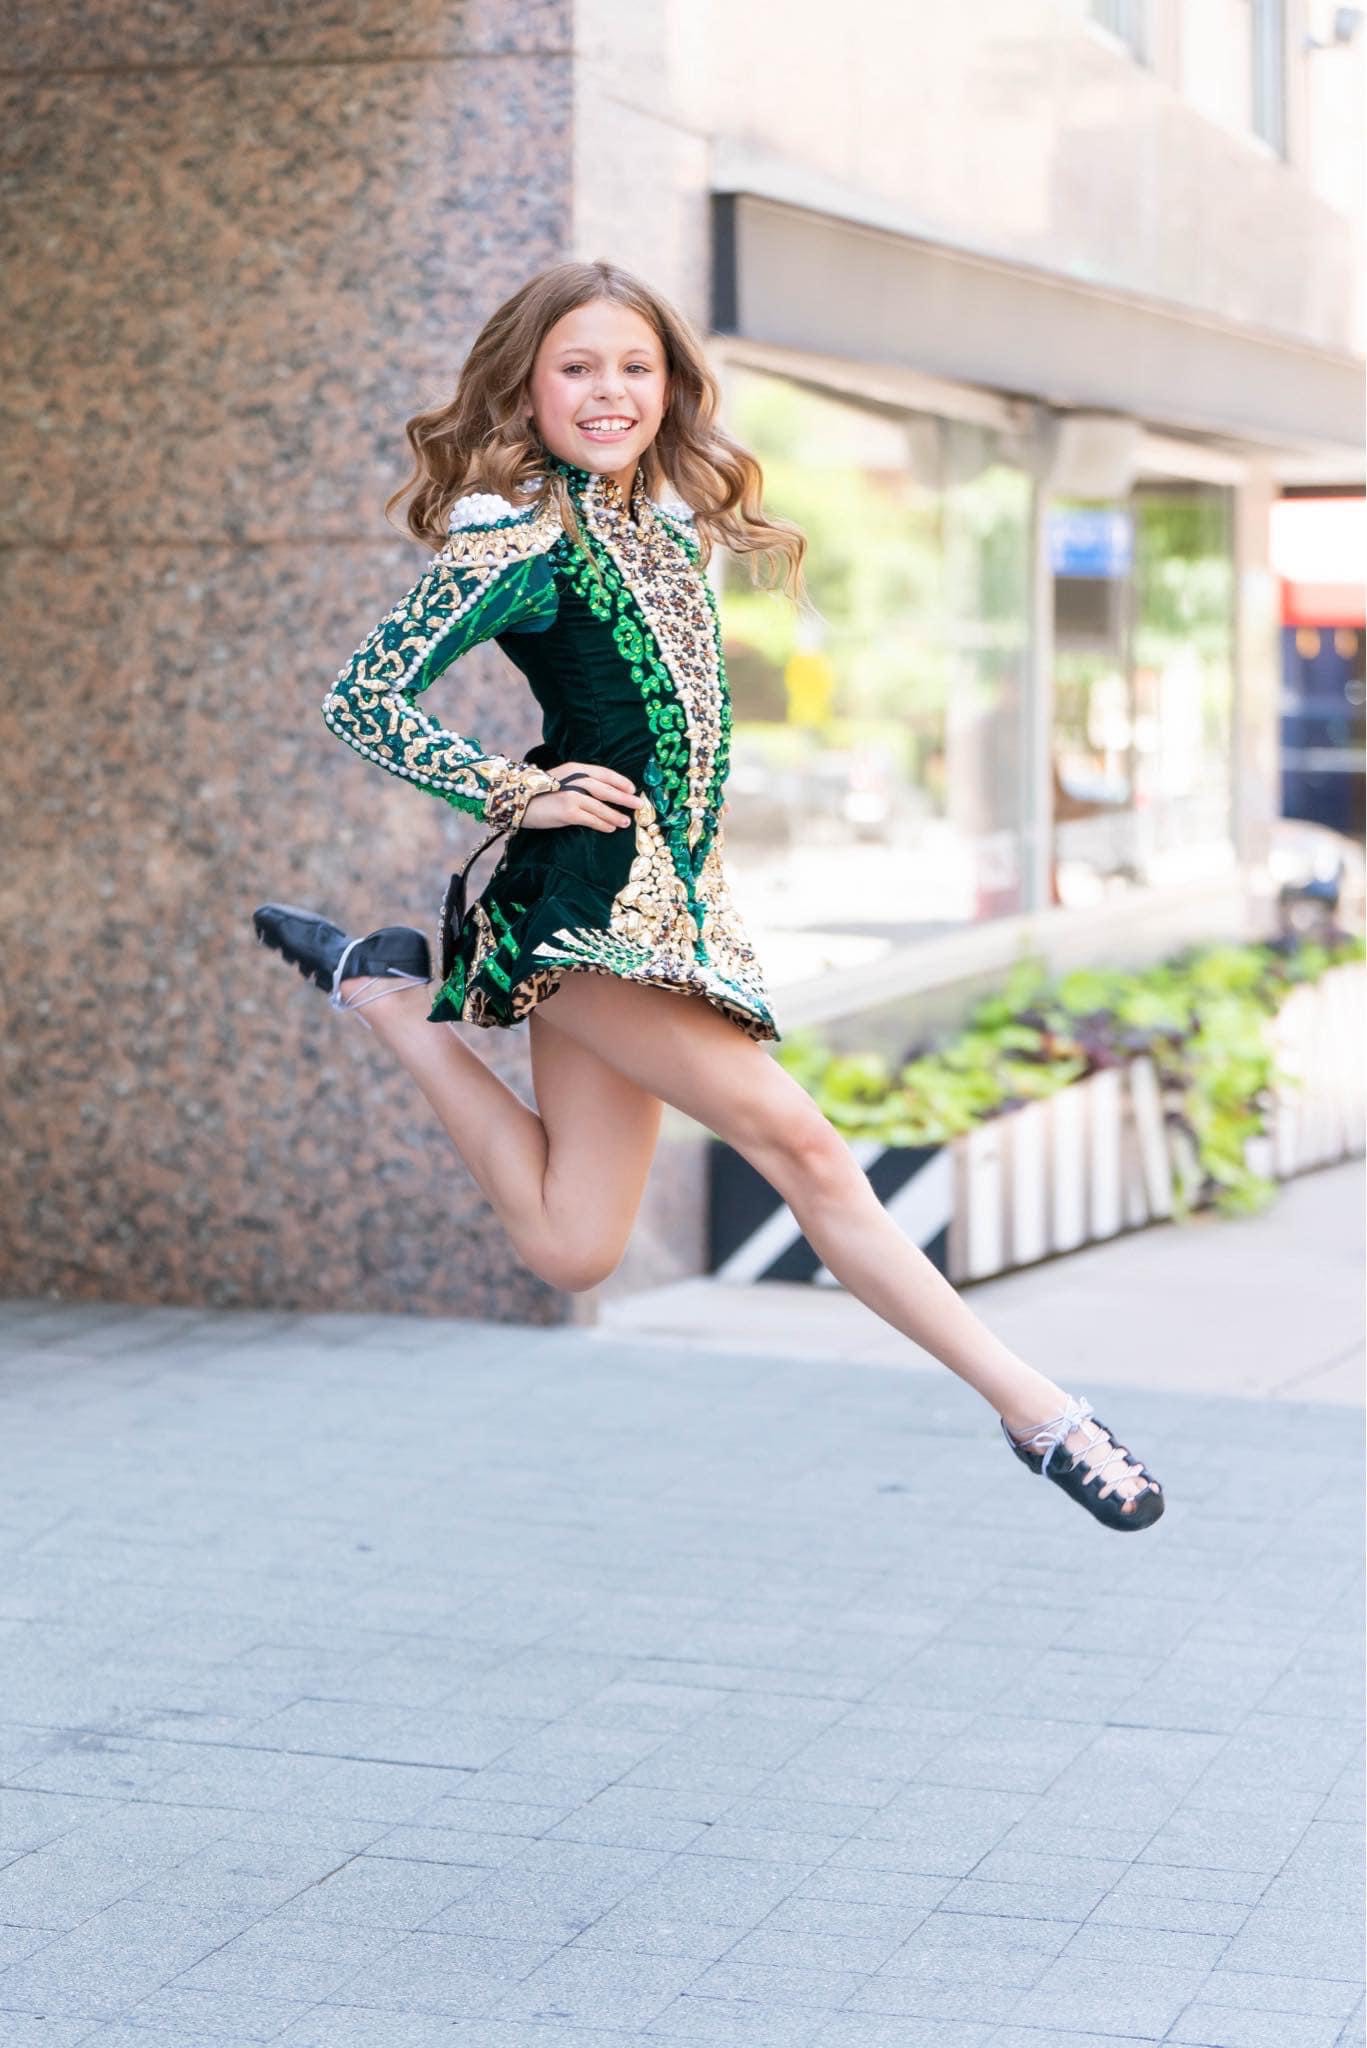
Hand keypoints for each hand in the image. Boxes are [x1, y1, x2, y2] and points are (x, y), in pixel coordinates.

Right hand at [522, 762, 650, 833]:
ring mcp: (572, 795)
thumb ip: (578, 783)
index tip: (632, 788)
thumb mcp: (560, 780)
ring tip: (626, 822)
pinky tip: (610, 828)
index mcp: (574, 769)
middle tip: (639, 805)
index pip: (603, 773)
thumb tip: (600, 792)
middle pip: (606, 789)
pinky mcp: (568, 812)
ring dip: (616, 815)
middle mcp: (575, 780)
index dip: (620, 781)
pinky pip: (591, 819)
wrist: (516, 801)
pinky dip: (603, 824)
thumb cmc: (538, 794)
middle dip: (624, 798)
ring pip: (601, 807)